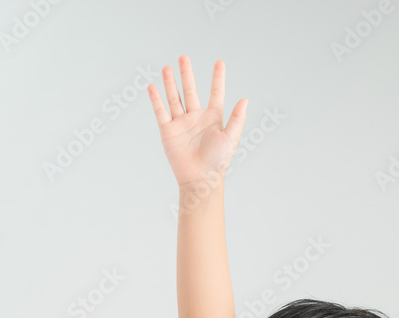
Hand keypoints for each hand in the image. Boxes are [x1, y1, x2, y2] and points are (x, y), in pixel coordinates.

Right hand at [147, 55, 247, 187]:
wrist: (200, 180)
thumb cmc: (218, 162)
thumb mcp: (231, 138)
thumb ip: (237, 118)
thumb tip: (245, 99)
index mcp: (213, 119)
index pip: (216, 93)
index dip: (218, 78)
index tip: (219, 62)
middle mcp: (196, 118)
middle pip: (191, 91)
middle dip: (187, 74)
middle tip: (184, 57)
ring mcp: (181, 124)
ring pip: (174, 98)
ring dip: (170, 83)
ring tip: (167, 67)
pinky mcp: (168, 131)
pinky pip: (161, 112)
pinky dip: (156, 99)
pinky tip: (153, 87)